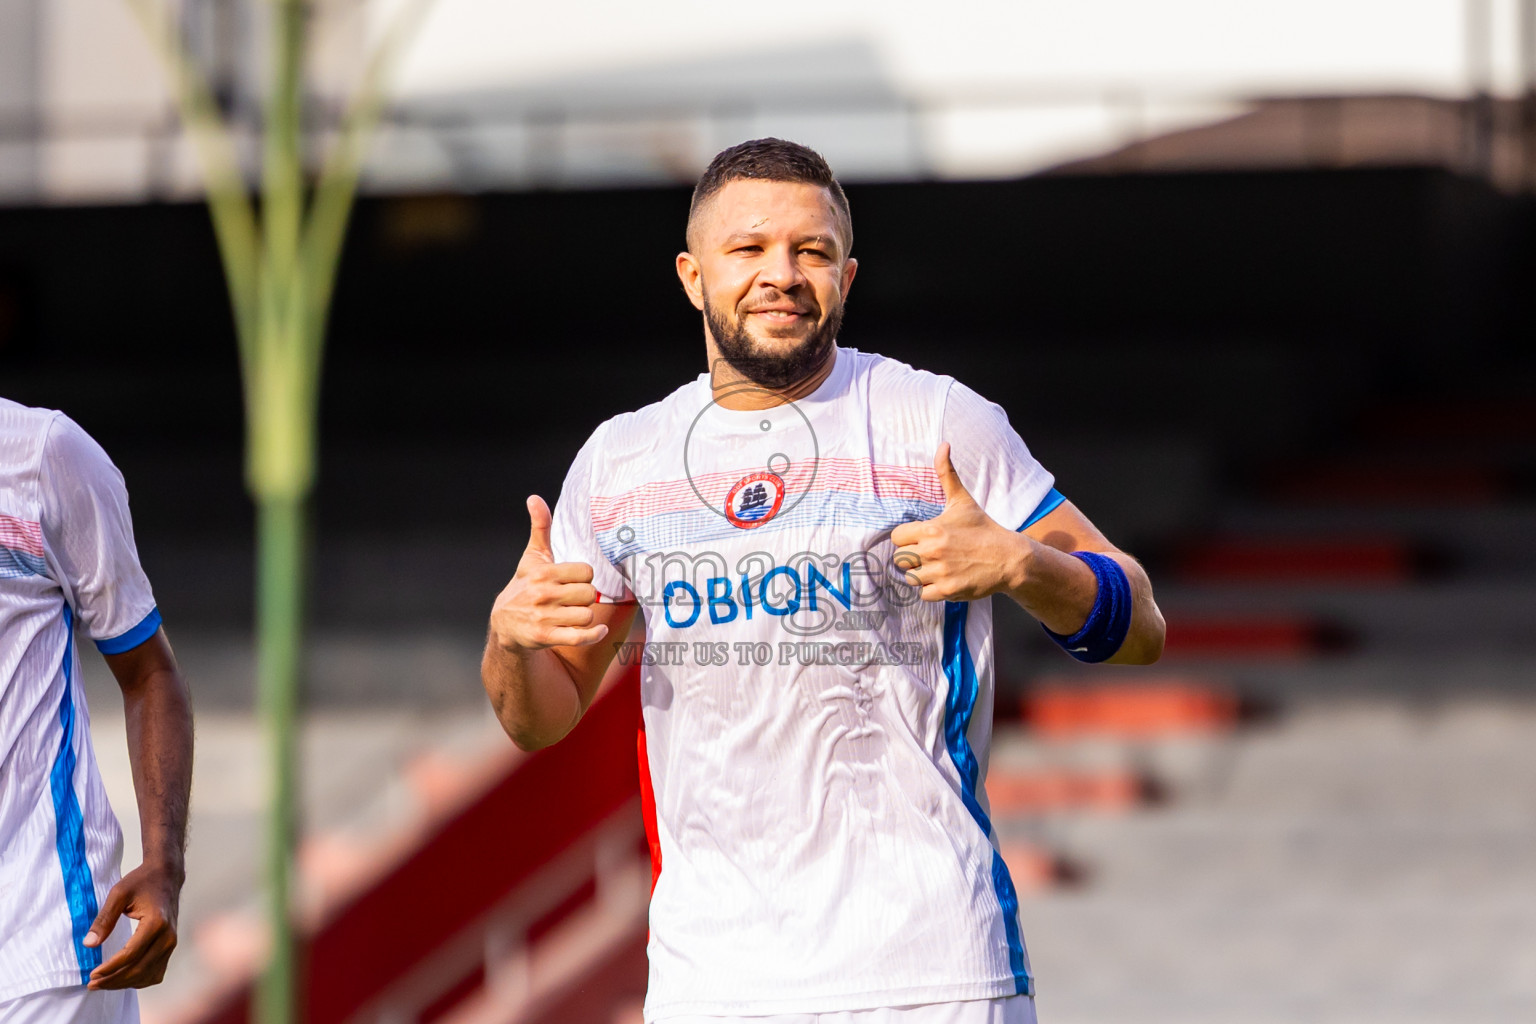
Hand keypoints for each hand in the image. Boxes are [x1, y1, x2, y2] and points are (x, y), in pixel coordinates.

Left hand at [83, 861, 180, 988]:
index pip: (131, 954)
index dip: (110, 968)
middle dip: (113, 980)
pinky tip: (122, 977)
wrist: (166, 876)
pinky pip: (156, 972)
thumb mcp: (118, 894)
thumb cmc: (142, 882)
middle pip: (139, 969)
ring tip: (104, 982)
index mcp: (156, 923)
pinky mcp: (171, 946)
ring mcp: (171, 943)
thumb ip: (104, 919)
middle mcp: (168, 936)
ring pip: (148, 975)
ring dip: (125, 983)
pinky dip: (139, 980)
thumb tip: (89, 945)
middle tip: (92, 984)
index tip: (92, 975)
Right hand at [490, 496, 608, 650]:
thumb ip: (540, 526)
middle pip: (589, 594)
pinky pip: (581, 636)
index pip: (586, 572)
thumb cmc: (525, 585)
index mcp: (544, 573)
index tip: (573, 580)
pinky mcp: (546, 636)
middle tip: (572, 599)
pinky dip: (594, 634)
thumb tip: (534, 497)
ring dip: (585, 616)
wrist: (505, 622)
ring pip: (586, 615)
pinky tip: (599, 630)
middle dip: (584, 597)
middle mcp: (543, 594)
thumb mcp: (532, 556)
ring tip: (574, 613)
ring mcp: (544, 616)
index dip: (583, 577)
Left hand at [889, 443, 1029, 602]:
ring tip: (941, 567)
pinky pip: (924, 594)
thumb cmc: (983, 528)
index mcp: (931, 529)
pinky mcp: (948, 590)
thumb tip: (943, 444)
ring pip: (911, 578)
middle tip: (933, 554)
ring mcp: (940, 572)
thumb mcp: (962, 500)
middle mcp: (932, 551)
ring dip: (922, 575)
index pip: (897, 538)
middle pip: (901, 560)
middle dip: (914, 558)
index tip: (922, 539)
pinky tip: (946, 579)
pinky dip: (932, 590)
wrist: (1009, 558)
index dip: (907, 539)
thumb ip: (947, 473)